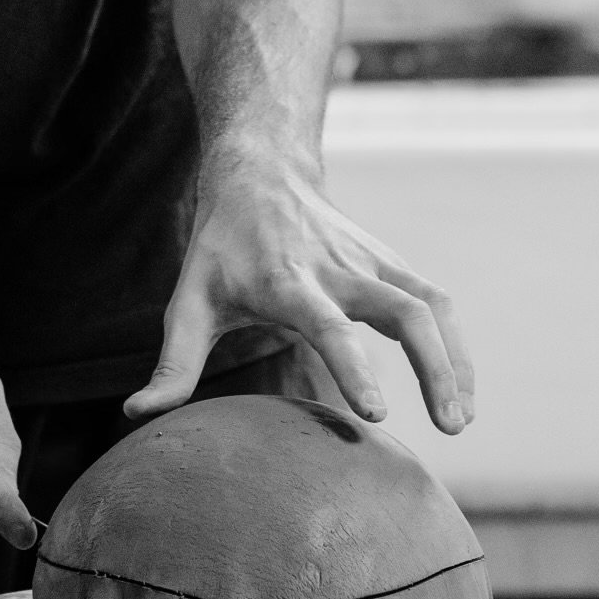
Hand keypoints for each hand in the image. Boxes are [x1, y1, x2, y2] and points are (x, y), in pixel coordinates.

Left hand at [125, 146, 474, 436]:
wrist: (260, 172)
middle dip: (434, 366)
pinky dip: (455, 345)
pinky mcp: (390, 263)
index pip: (330, 326)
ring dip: (455, 360)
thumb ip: (172, 363)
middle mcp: (338, 268)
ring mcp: (371, 262)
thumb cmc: (220, 246)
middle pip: (404, 311)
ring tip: (460, 420)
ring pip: (432, 304)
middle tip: (448, 427)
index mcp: (288, 281)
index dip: (355, 367)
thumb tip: (138, 415)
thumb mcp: (188, 300)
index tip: (377, 412)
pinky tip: (460, 391)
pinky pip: (436, 301)